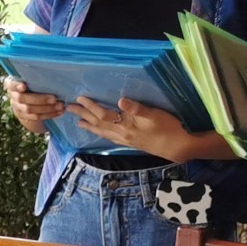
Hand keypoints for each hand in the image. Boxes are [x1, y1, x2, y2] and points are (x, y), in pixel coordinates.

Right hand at [3, 78, 62, 135]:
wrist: (29, 97)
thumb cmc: (33, 82)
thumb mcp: (32, 77)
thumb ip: (35, 76)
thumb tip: (51, 71)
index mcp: (11, 83)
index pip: (11, 84)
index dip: (16, 86)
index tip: (24, 86)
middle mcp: (12, 95)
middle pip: (22, 99)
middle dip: (40, 99)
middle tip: (54, 98)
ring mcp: (16, 107)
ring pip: (29, 110)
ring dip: (47, 108)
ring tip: (60, 106)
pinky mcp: (23, 116)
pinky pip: (35, 117)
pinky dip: (48, 115)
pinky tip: (58, 112)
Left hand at [69, 96, 193, 160]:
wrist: (178, 146)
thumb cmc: (168, 128)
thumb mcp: (154, 115)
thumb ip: (136, 108)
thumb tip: (120, 101)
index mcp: (126, 125)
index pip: (103, 115)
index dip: (91, 106)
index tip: (79, 99)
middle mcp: (122, 134)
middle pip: (98, 124)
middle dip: (83, 115)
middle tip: (68, 109)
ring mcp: (126, 140)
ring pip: (102, 132)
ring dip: (89, 126)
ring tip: (78, 122)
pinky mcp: (131, 143)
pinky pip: (110, 137)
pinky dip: (101, 133)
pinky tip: (100, 132)